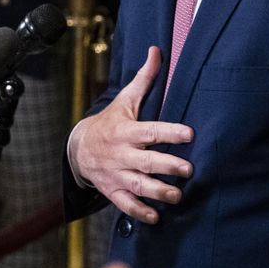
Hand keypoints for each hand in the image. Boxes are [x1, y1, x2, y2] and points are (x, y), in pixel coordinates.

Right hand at [68, 47, 191, 223]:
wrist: (78, 148)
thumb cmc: (110, 122)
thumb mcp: (125, 100)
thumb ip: (144, 79)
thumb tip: (157, 50)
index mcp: (127, 131)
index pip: (150, 130)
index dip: (169, 132)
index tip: (189, 133)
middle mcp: (122, 154)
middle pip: (146, 161)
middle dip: (167, 166)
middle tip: (189, 169)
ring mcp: (116, 174)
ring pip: (137, 185)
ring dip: (157, 192)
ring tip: (177, 196)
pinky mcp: (113, 191)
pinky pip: (125, 204)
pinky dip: (139, 212)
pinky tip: (156, 217)